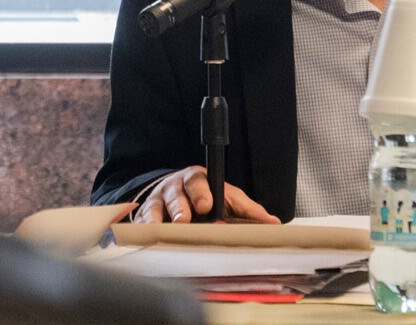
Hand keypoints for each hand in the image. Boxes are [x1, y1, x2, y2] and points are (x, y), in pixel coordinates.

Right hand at [133, 166, 280, 223]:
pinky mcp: (145, 213)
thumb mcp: (228, 197)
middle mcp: (176, 186)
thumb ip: (248, 209)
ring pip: (157, 207)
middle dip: (181, 207)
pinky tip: (147, 236)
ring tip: (165, 231)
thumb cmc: (208, 196)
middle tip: (185, 220)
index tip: (207, 206)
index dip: (201, 193)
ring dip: (160, 220)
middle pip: (176, 194)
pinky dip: (144, 228)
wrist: (179, 193)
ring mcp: (159, 199)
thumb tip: (273, 222)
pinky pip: (142, 220)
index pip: (198, 181)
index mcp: (197, 178)